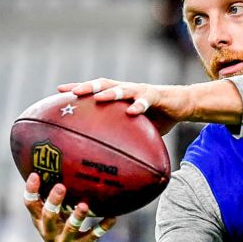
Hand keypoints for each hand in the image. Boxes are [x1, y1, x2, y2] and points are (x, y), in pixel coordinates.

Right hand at [23, 172, 115, 241]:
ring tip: (84, 206)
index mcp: (40, 222)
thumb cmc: (60, 232)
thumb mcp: (53, 219)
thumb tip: (60, 168)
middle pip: (48, 217)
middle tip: (60, 186)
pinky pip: (94, 236)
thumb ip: (53, 201)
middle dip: (53, 202)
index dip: (31, 191)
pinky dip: (103, 227)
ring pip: (70, 229)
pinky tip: (113, 217)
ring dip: (77, 217)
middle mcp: (50, 232)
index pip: (30, 205)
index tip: (35, 175)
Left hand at [57, 77, 191, 136]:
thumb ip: (122, 135)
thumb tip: (106, 157)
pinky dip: (139, 105)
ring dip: (110, 92)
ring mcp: (141, 91)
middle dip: (87, 87)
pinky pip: (146, 100)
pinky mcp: (156, 95)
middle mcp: (126, 89)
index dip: (77, 89)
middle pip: (103, 84)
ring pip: (122, 89)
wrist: (183, 105)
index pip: (94, 89)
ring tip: (100, 98)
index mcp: (119, 94)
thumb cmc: (157, 117)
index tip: (59, 92)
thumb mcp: (136, 128)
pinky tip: (132, 111)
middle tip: (73, 93)